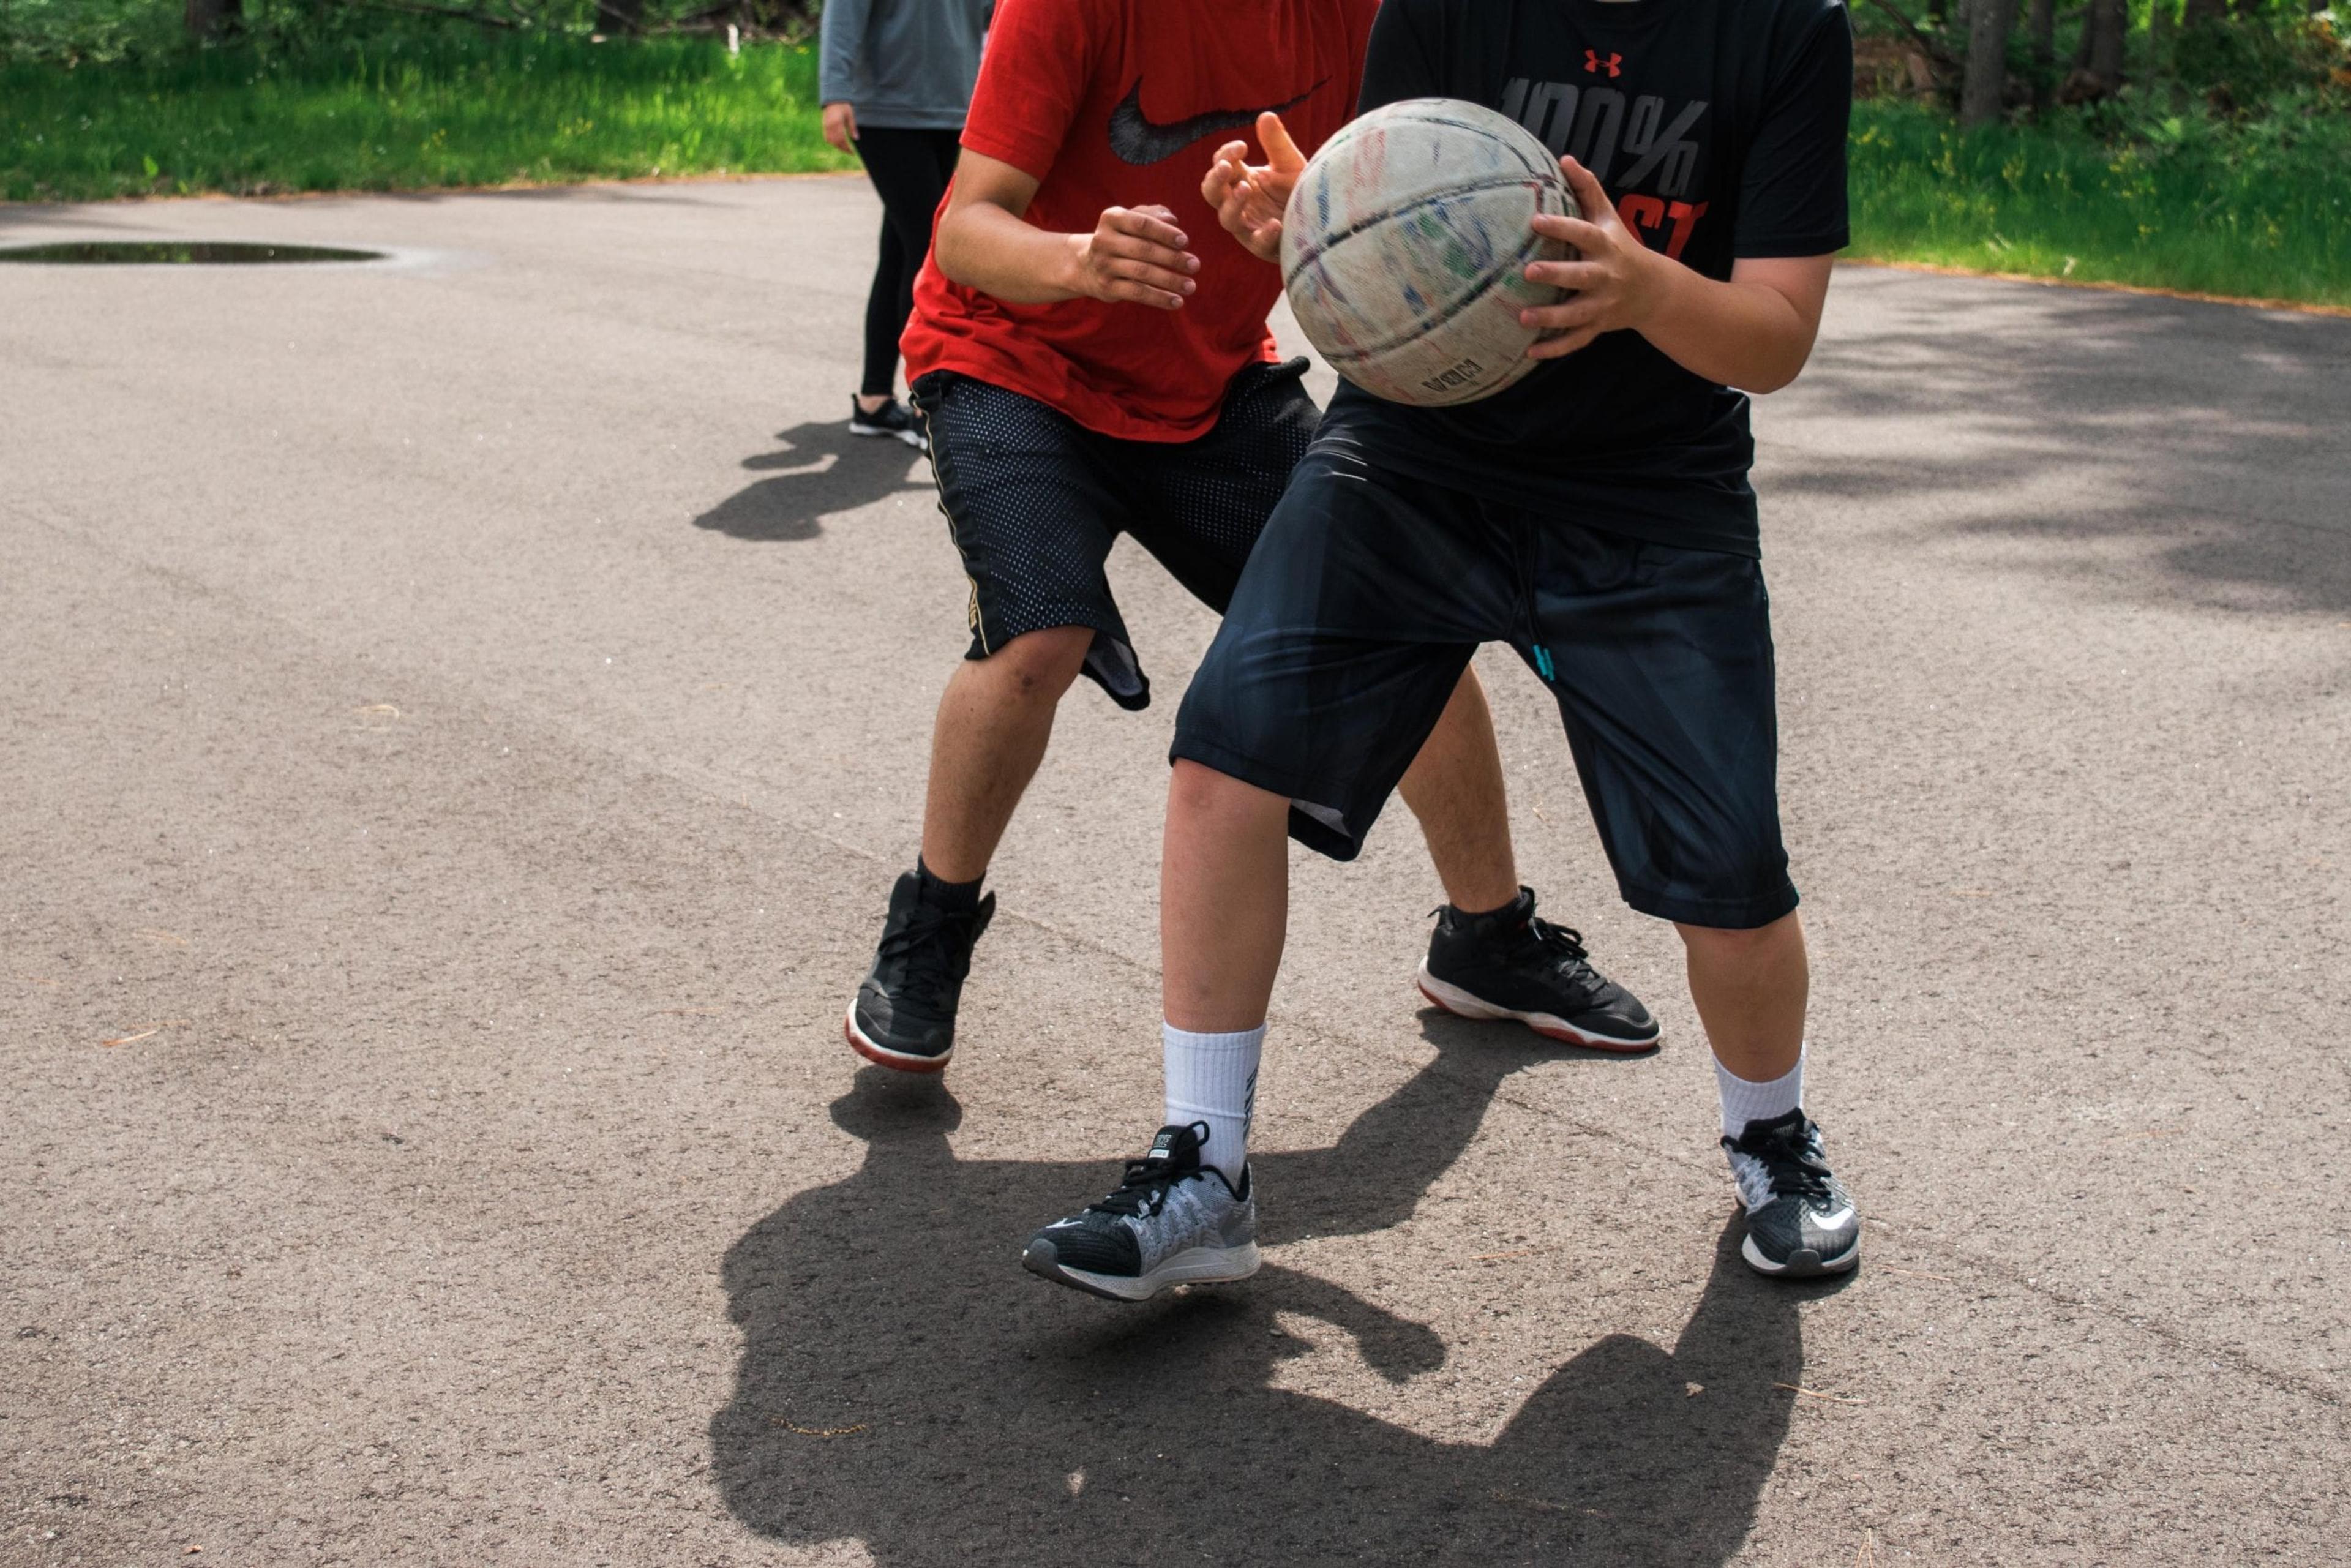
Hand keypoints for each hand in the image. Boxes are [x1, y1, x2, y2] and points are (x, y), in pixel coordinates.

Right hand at [822, 101, 857, 153]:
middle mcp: (830, 126)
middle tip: (850, 152)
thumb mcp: (850, 116)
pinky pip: (827, 137)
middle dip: (843, 148)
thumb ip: (852, 127)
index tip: (852, 152)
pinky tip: (838, 143)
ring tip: (845, 148)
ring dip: (837, 146)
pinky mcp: (824, 126)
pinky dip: (832, 142)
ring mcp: (826, 126)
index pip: (842, 139)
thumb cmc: (843, 106)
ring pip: (830, 141)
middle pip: (836, 142)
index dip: (847, 147)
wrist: (833, 99)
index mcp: (838, 123)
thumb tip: (856, 139)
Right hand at [1065, 204, 1198, 308]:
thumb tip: (1172, 220)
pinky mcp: (1107, 287)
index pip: (1142, 223)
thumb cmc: (1123, 237)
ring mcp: (1104, 265)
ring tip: (1191, 286)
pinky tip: (1177, 301)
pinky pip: (1137, 293)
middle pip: (1144, 249)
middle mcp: (1104, 240)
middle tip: (1195, 265)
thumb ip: (1153, 215)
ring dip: (1170, 281)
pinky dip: (1159, 298)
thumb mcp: (1133, 221)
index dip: (1165, 233)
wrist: (1088, 265)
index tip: (1185, 242)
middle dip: (1173, 258)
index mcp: (1112, 218)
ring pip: (1142, 273)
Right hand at [1201, 111, 1305, 263]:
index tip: (1243, 146)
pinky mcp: (1265, 246)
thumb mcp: (1290, 164)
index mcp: (1241, 179)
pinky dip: (1264, 234)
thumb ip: (1277, 143)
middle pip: (1212, 192)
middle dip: (1215, 179)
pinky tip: (1275, 224)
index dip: (1226, 155)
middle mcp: (1239, 203)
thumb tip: (1265, 115)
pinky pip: (1258, 243)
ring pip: (1227, 218)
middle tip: (1225, 167)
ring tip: (1246, 188)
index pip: (1221, 165)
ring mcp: (1249, 226)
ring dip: (1233, 203)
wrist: (1320, 222)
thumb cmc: (1299, 192)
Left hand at [1518, 156, 1669, 359]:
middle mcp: (1606, 277)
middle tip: (1527, 270)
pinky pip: (1576, 341)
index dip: (1562, 227)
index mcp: (1606, 246)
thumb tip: (1564, 159)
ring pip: (1577, 314)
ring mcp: (1603, 306)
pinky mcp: (1598, 326)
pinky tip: (1530, 353)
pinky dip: (1555, 350)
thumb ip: (1588, 189)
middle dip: (1557, 275)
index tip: (1535, 220)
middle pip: (1582, 276)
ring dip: (1551, 319)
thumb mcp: (1608, 217)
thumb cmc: (1621, 247)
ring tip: (1523, 318)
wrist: (1654, 291)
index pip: (1584, 234)